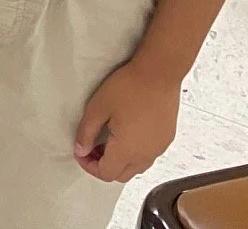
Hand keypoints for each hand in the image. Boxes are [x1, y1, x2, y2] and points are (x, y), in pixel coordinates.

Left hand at [74, 58, 181, 181]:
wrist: (159, 73)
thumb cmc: (128, 87)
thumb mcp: (98, 107)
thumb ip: (86, 132)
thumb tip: (81, 150)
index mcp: (128, 151)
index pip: (106, 173)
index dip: (89, 166)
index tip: (81, 151)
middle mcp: (146, 155)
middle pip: (121, 175)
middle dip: (104, 165)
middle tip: (92, 146)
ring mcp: (159, 148)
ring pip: (136, 167)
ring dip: (120, 160)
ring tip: (108, 139)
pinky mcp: (167, 138)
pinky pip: (148, 155)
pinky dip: (134, 153)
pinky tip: (127, 132)